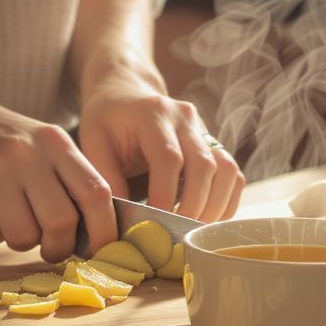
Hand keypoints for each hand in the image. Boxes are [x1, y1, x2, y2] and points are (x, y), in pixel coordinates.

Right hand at [0, 82, 115, 262]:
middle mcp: (28, 154)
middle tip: (52, 248)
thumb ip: (73, 182)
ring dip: (22, 241)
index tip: (101, 251)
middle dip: (59, 247)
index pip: (96, 193)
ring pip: (23, 236)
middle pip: (61, 222)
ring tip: (14, 220)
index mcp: (57, 144)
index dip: (104, 231)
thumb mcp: (46, 147)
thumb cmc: (8, 145)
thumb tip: (100, 238)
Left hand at [77, 69, 244, 222]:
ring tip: (192, 230)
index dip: (165, 195)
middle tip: (176, 234)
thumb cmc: (107, 119)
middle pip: (204, 165)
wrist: (126, 91)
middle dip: (193, 206)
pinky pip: (232, 173)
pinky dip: (225, 200)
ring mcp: (203, 128)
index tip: (154, 223)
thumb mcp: (93, 141)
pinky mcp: (213, 142)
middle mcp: (184, 117)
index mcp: (153, 113)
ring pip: (226, 170)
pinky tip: (205, 217)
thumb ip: (104, 176)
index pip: (168, 158)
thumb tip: (120, 218)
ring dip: (214, 206)